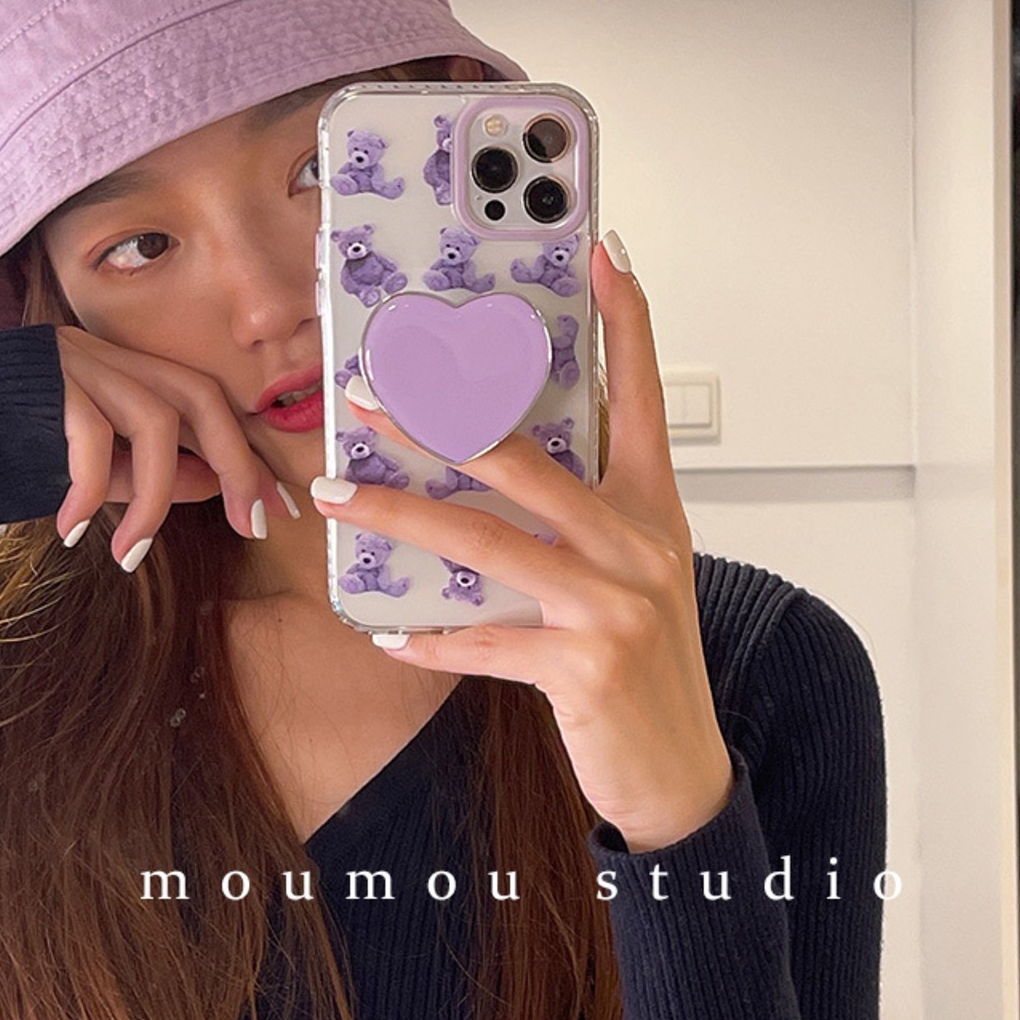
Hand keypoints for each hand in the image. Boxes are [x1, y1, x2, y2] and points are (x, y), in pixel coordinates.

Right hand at [52, 325, 296, 570]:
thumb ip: (155, 469)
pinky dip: (91, 490)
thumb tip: (215, 485)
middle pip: (202, 399)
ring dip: (155, 499)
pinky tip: (74, 528)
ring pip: (155, 422)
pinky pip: (90, 438)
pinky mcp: (44, 377)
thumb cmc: (10, 449)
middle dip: (236, 466)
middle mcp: (113, 356)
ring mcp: (79, 361)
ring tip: (128, 553)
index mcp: (130, 372)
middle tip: (250, 526)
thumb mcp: (98, 466)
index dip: (250, 456)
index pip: (212, 407)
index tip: (276, 509)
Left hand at [310, 232, 734, 852]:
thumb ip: (573, 521)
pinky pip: (483, 643)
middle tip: (367, 390)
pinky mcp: (584, 668)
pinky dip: (429, 639)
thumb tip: (479, 480)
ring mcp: (614, 606)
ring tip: (338, 492)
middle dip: (435, 418)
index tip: (604, 253)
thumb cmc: (647, 658)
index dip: (627, 321)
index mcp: (653, 509)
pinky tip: (385, 630)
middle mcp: (639, 544)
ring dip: (400, 515)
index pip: (641, 395)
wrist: (682, 766)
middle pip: (524, 460)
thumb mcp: (630, 574)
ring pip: (486, 542)